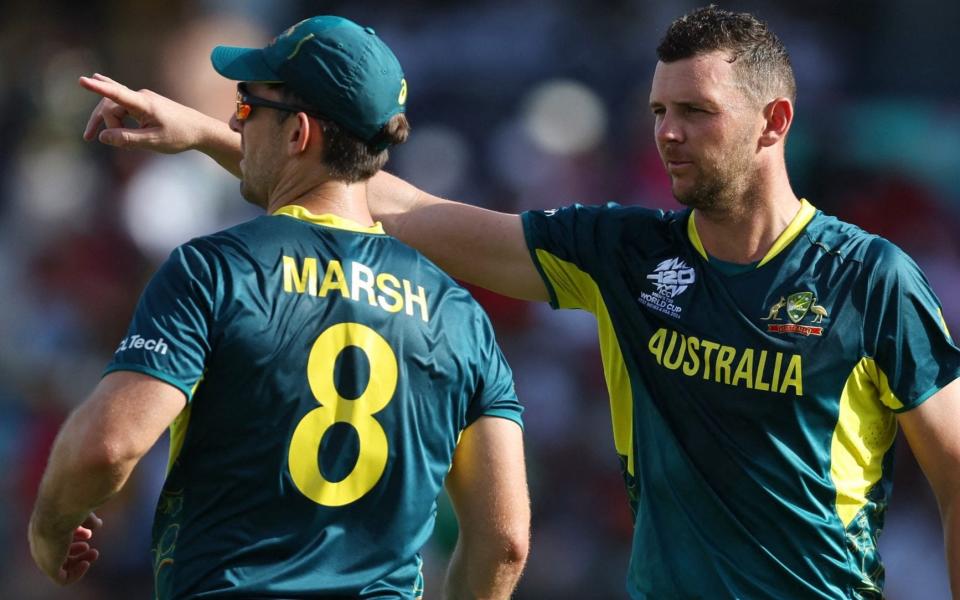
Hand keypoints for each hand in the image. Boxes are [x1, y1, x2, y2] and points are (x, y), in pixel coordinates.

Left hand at [29, 512, 102, 584]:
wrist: (57, 511)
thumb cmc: (69, 506)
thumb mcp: (79, 511)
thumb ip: (87, 519)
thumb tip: (98, 524)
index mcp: (44, 528)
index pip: (57, 537)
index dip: (74, 537)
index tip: (89, 534)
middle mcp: (41, 543)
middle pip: (58, 553)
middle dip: (77, 552)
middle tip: (91, 549)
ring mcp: (43, 556)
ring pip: (60, 567)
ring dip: (78, 562)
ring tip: (93, 554)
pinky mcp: (49, 567)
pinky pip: (62, 578)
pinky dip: (76, 574)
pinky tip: (86, 564)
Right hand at [79, 73, 212, 153]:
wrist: (201, 129)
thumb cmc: (180, 136)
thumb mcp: (153, 142)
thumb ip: (127, 140)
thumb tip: (102, 137)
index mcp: (144, 104)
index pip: (116, 94)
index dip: (98, 88)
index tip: (82, 80)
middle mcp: (141, 97)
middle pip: (110, 105)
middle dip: (102, 122)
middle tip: (90, 139)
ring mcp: (142, 99)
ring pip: (115, 107)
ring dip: (107, 121)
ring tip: (89, 135)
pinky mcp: (144, 104)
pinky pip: (122, 106)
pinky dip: (115, 118)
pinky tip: (102, 104)